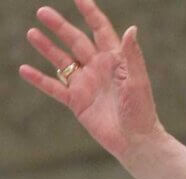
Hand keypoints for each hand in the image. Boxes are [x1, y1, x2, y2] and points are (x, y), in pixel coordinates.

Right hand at [19, 0, 161, 160]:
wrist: (136, 141)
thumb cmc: (142, 111)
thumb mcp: (138, 81)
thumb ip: (132, 56)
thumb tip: (131, 28)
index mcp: (115, 60)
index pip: (100, 30)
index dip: (90, 13)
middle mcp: (99, 69)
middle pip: (76, 41)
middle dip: (60, 27)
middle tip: (42, 11)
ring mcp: (86, 84)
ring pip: (62, 61)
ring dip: (47, 48)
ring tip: (32, 33)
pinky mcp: (77, 102)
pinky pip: (55, 88)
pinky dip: (40, 79)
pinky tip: (24, 69)